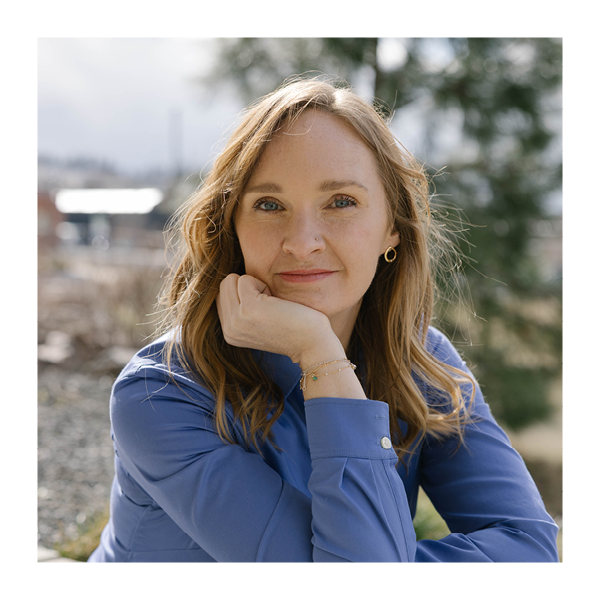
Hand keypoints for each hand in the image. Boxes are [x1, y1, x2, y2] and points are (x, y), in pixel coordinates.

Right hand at [216, 274, 339, 362]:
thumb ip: (241, 308)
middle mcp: (228, 329)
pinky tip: (277, 303)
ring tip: (272, 304)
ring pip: (232, 280)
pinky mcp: (248, 308)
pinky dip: (263, 284)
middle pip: (224, 285)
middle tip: (269, 304)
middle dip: (248, 286)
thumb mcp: (258, 322)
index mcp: (229, 332)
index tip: (265, 309)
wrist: (312, 344)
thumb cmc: (293, 327)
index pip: (222, 295)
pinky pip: (245, 279)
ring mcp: (236, 320)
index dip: (245, 293)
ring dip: (255, 285)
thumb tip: (233, 281)